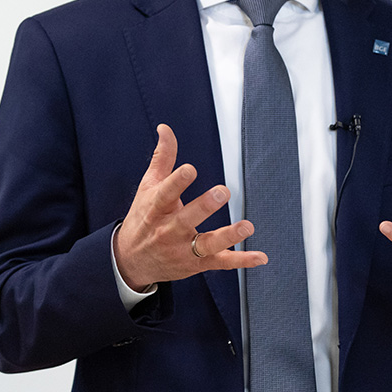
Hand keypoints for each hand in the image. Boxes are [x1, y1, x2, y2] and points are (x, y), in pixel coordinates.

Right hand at [113, 124, 266, 290]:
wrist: (131, 261)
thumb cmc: (144, 217)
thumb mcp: (148, 187)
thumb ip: (162, 157)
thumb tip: (165, 128)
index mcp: (157, 207)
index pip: (165, 193)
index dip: (177, 182)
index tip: (190, 169)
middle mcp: (169, 230)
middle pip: (187, 219)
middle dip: (204, 206)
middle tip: (222, 192)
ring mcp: (183, 249)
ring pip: (206, 244)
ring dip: (228, 236)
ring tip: (247, 226)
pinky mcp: (197, 263)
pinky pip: (221, 263)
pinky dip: (241, 260)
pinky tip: (260, 257)